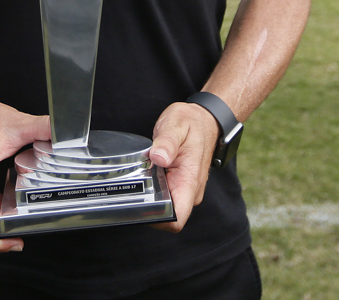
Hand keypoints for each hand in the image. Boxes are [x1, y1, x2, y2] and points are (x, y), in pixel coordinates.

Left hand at [147, 101, 219, 231]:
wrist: (205, 119)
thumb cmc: (192, 123)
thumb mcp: (176, 125)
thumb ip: (167, 142)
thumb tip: (158, 157)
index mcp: (190, 181)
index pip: (177, 218)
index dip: (157, 219)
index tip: (140, 205)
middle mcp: (190, 191)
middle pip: (166, 215)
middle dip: (148, 206)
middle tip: (133, 186)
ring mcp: (186, 189)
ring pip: (164, 206)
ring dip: (150, 197)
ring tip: (139, 177)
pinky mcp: (180, 185)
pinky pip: (165, 196)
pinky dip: (154, 189)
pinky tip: (146, 174)